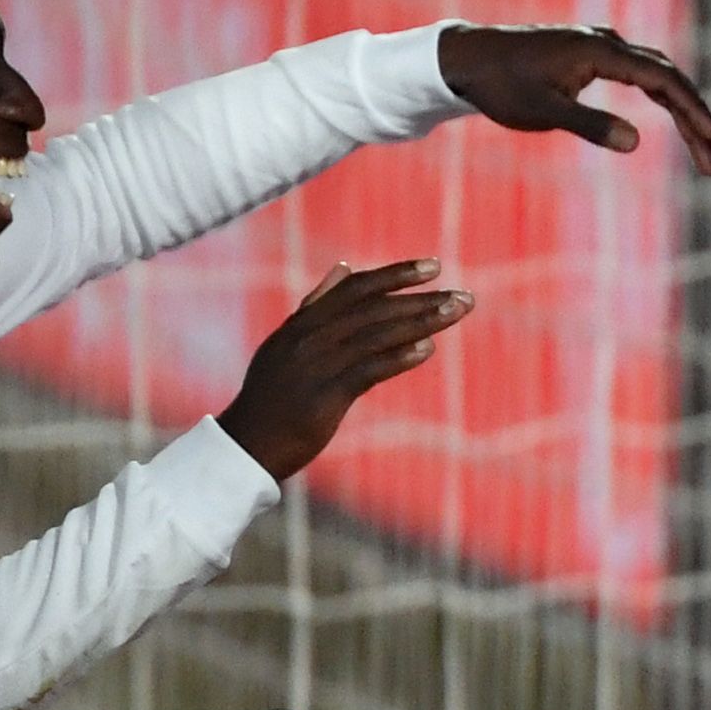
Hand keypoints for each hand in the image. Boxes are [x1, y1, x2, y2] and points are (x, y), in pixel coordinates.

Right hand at [218, 260, 473, 480]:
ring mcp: (316, 365)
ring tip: (456, 312)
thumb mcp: (287, 341)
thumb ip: (317, 305)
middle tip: (464, 296)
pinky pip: (367, 370)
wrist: (246, 443)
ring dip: (420, 322)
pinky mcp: (324, 396)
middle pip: (374, 309)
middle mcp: (310, 338)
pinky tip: (426, 348)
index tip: (433, 266)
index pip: (356, 288)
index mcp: (303, 323)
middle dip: (421, 299)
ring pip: (377, 335)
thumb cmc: (272, 395)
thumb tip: (344, 267)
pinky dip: (397, 356)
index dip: (395, 274)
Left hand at [439, 23, 710, 174]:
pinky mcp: (593, 55)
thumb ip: (590, 126)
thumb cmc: (501, 86)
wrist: (467, 59)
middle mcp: (607, 42)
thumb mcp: (543, 112)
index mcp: (601, 51)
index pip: (663, 81)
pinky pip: (642, 75)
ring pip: (658, 77)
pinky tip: (673, 122)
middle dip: (697, 120)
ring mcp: (601, 46)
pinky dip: (663, 99)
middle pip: (669, 79)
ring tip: (703, 150)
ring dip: (683, 112)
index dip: (693, 113)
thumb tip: (636, 142)